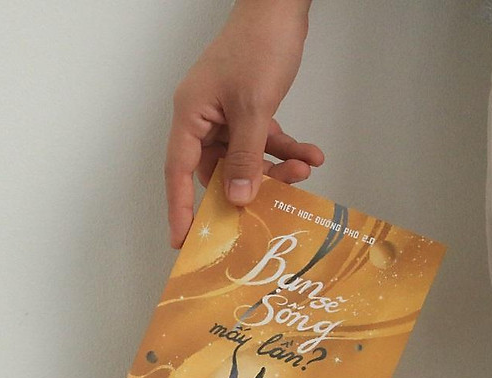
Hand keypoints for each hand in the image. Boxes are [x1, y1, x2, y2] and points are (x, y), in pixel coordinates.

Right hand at [165, 0, 323, 248]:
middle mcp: (204, 119)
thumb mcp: (253, 108)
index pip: (179, 172)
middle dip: (247, 188)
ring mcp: (226, 115)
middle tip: (267, 210)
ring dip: (276, 168)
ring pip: (245, 158)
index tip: (182, 241)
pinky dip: (285, 148)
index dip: (181, 209)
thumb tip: (236, 197)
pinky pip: (263, 140)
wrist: (281, 5)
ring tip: (304, 169)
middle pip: (217, 170)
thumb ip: (245, 157)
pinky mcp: (248, 109)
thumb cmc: (259, 45)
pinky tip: (311, 154)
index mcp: (191, 116)